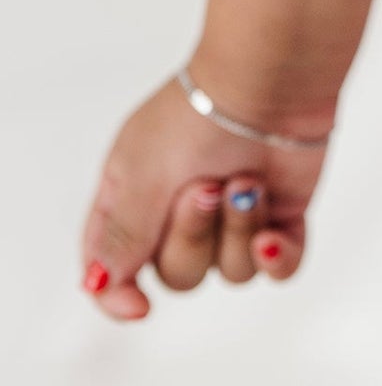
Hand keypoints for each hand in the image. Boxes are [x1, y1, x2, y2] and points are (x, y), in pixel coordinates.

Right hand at [79, 68, 332, 319]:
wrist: (271, 79)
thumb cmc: (199, 116)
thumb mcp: (142, 176)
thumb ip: (122, 239)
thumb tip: (98, 285)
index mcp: (134, 195)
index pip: (113, 266)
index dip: (119, 295)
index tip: (139, 307)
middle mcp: (181, 209)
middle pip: (178, 275)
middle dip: (193, 237)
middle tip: (209, 188)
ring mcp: (233, 213)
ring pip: (230, 272)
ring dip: (239, 230)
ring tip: (247, 181)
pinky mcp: (280, 212)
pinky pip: (279, 267)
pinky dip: (278, 257)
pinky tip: (272, 236)